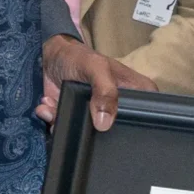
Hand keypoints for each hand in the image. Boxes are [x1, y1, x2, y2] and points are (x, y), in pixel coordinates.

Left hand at [37, 34, 155, 128]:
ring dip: (68, 123)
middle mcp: (121, 108)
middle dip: (93, 130)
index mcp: (137, 93)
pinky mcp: (80, 120)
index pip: (145, 117)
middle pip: (119, 132)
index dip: (131, 126)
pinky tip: (49, 107)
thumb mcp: (96, 68)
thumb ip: (105, 91)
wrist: (50, 56)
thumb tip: (104, 124)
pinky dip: (56, 121)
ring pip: (91, 136)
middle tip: (76, 114)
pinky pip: (71, 131)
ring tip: (55, 106)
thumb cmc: (79, 57)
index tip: (108, 124)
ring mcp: (101, 116)